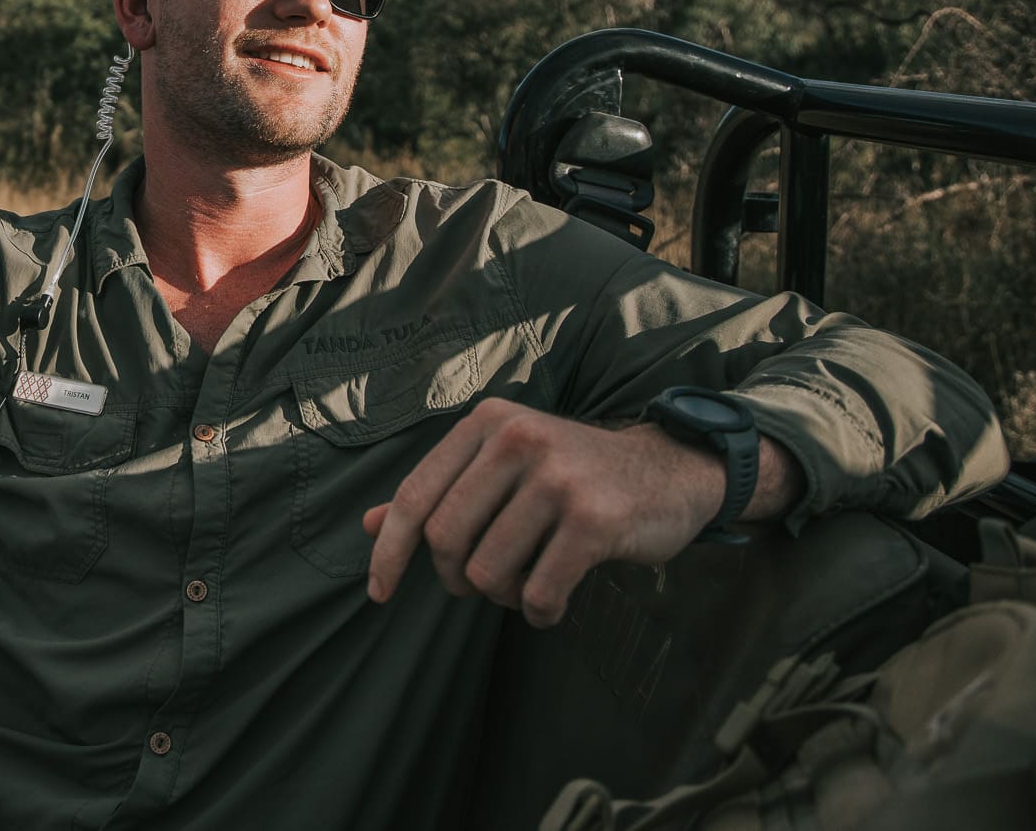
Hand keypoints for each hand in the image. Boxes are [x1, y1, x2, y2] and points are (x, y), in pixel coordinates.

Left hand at [361, 398, 725, 627]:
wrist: (667, 471)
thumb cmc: (571, 475)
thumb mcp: (502, 466)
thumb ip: (440, 492)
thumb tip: (368, 525)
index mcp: (486, 423)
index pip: (415, 495)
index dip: (389, 550)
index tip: (379, 593)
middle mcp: (517, 439)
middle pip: (446, 538)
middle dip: (456, 578)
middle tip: (484, 583)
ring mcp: (557, 477)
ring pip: (488, 571)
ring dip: (502, 597)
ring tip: (525, 585)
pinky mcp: (594, 519)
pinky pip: (538, 592)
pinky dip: (538, 612)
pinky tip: (551, 604)